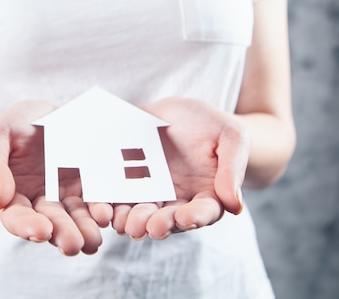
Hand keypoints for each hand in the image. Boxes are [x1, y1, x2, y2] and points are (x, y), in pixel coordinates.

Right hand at [0, 100, 112, 255]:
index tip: (41, 231)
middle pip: (50, 223)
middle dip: (61, 234)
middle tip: (73, 244)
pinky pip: (95, 199)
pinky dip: (102, 210)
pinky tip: (109, 215)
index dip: (26, 226)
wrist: (41, 113)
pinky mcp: (87, 185)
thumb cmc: (12, 125)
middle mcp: (40, 201)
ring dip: (84, 230)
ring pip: (75, 217)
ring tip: (93, 240)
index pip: (16, 217)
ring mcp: (65, 194)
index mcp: (13, 195)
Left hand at [111, 97, 248, 239]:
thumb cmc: (215, 126)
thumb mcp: (232, 138)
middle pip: (169, 219)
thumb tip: (234, 205)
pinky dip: (110, 204)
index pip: (204, 212)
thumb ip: (232, 169)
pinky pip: (118, 195)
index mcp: (207, 195)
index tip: (186, 218)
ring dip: (133, 220)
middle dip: (158, 224)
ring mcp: (152, 193)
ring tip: (125, 223)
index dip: (195, 217)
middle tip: (149, 227)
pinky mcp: (129, 181)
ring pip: (141, 213)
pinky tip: (103, 208)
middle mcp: (178, 201)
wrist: (184, 112)